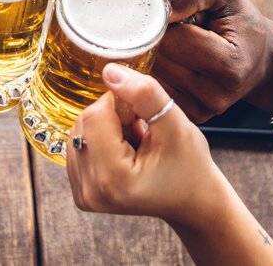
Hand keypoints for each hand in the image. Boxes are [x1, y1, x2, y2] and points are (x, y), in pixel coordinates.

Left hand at [67, 63, 228, 223]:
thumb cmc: (190, 166)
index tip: (143, 115)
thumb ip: (144, 94)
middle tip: (142, 129)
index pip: (95, 115)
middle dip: (113, 116)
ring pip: (80, 131)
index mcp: (113, 179)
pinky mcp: (82, 193)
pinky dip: (101, 140)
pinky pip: (80, 146)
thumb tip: (110, 71)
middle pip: (84, 122)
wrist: (193, 201)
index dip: (120, 103)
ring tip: (135, 141)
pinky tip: (124, 150)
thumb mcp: (175, 124)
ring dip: (107, 127)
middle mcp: (91, 192)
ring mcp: (85, 196)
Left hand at [153, 0, 272, 121]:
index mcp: (229, 65)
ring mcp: (202, 109)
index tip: (171, 12)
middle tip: (176, 28)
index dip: (162, 20)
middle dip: (156, 38)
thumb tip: (160, 4)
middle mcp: (215, 94)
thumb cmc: (240, 22)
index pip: (171, 40)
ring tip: (179, 46)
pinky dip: (157, 72)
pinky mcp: (189, 116)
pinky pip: (155, 90)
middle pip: (158, 60)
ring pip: (152, 76)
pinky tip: (175, 61)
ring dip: (156, 55)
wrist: (260, 58)